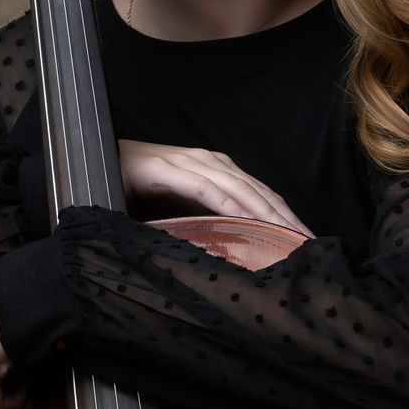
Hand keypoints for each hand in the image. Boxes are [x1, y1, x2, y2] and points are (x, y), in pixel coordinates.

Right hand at [117, 139, 315, 237]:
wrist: (99, 162)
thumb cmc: (139, 187)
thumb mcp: (182, 206)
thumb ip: (206, 219)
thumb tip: (233, 247)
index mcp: (216, 169)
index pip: (260, 193)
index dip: (285, 214)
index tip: (306, 239)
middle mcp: (209, 161)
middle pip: (258, 190)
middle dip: (286, 217)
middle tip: (309, 242)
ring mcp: (188, 162)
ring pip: (238, 188)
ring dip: (265, 212)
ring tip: (287, 234)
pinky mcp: (166, 169)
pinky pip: (203, 188)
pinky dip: (225, 204)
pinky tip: (243, 219)